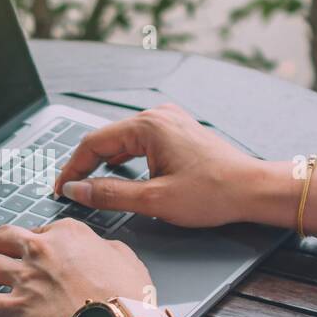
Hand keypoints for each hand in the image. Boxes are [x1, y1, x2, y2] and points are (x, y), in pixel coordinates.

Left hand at [0, 219, 151, 316]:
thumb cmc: (127, 297)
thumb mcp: (126, 258)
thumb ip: (108, 250)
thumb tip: (104, 253)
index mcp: (67, 234)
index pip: (40, 232)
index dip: (31, 240)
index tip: (27, 245)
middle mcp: (40, 251)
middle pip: (3, 239)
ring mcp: (24, 279)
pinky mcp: (14, 308)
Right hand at [52, 104, 269, 227]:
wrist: (254, 190)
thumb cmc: (215, 192)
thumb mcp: (154, 200)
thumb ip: (109, 194)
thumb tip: (78, 190)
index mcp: (148, 125)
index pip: (93, 143)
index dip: (72, 168)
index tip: (62, 189)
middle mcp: (158, 116)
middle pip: (107, 139)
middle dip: (86, 165)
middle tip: (72, 191)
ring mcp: (170, 122)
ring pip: (123, 141)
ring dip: (105, 163)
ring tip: (91, 186)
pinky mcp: (179, 133)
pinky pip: (140, 143)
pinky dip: (125, 160)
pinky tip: (121, 176)